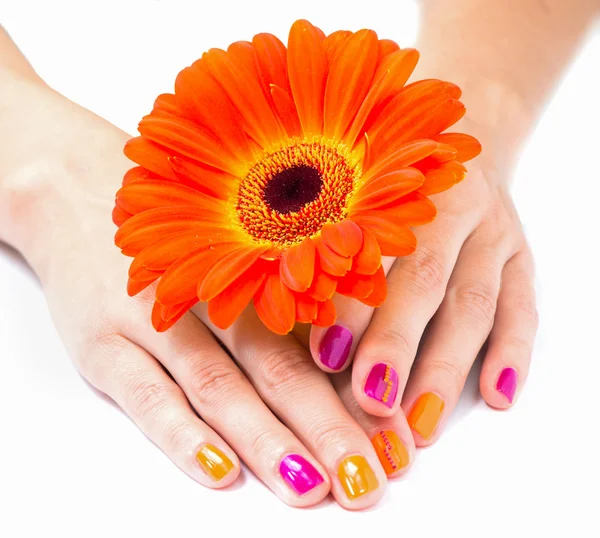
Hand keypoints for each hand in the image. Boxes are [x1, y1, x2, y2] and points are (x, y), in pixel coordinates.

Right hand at [4, 76, 416, 508]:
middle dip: (327, 427)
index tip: (399, 441)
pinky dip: (182, 434)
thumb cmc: (175, 230)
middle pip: (278, 369)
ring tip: (310, 485)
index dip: (359, 394)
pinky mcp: (103, 341)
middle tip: (368, 479)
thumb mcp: (232, 246)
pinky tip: (219, 469)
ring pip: (220, 384)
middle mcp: (210, 295)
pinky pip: (146, 394)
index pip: (318, 343)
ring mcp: (154, 319)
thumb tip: (353, 361)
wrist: (77, 191)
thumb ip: (283, 293)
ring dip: (266, 438)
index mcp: (251, 272)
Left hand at [305, 162, 537, 443]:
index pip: (371, 252)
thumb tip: (293, 322)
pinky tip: (497, 395)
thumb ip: (330, 247)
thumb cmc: (390, 181)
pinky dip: (512, 353)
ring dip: (447, 365)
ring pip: (473, 303)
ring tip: (423, 422)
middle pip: (424, 281)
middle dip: (397, 344)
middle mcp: (453, 208)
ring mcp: (493, 233)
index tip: (325, 357)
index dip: (349, 305)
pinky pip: (522, 307)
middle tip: (372, 400)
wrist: (465, 141)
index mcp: (400, 189)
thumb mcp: (359, 193)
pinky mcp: (521, 257)